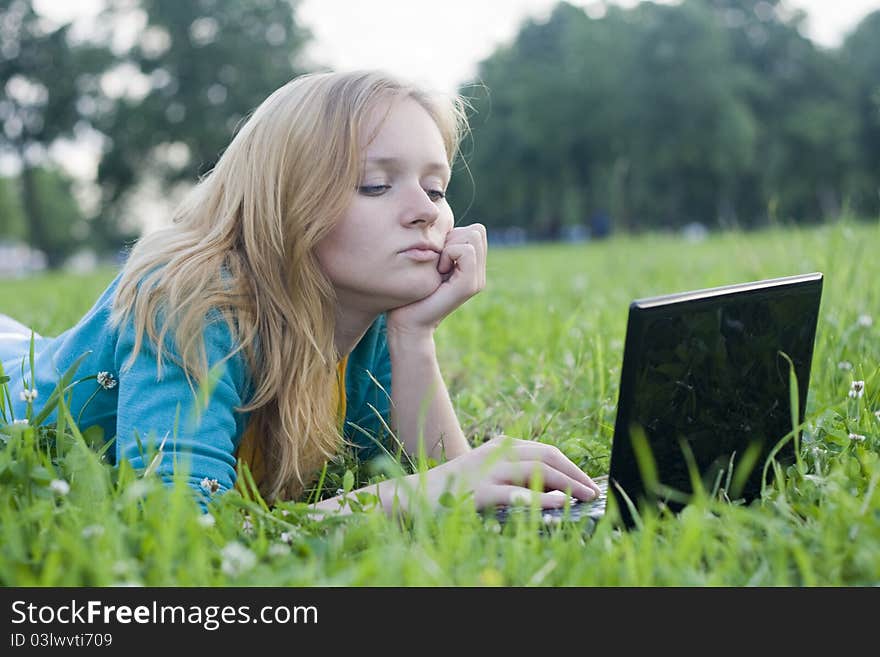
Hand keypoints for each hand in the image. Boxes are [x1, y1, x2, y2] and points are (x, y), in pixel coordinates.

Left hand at [387, 223, 486, 333]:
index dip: (454, 235)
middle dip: (453, 238)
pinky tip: (439, 271)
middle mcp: (478, 274)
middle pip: (478, 230)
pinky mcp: (469, 285)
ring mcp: (476, 281)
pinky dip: (450, 254)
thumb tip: (443, 225)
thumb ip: (443, 246)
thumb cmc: (411, 292)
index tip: (437, 257)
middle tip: (438, 262)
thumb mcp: (429, 262)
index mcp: (471, 268)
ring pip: (474, 236)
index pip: (476, 230)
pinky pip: (466, 250)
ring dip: (450, 246)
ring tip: (438, 268)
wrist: (407, 322)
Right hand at [421, 435, 601, 509]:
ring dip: (567, 483)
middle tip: (594, 491)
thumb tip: (551, 488)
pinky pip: (516, 494)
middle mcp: (499, 453)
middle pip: (547, 456)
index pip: (546, 451)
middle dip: (575, 473)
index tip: (588, 481)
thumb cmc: (456, 486)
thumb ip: (513, 473)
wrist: (417, 494)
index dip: (571, 466)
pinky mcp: (480, 492)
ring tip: (584, 497)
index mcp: (502, 445)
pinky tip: (558, 504)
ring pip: (537, 470)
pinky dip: (541, 498)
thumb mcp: (487, 471)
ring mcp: (489, 471)